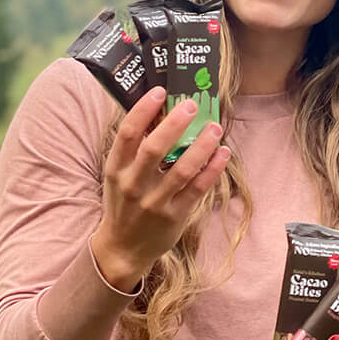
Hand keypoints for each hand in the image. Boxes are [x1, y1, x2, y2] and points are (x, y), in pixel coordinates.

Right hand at [92, 86, 230, 290]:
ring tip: (216, 127)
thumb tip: (160, 113)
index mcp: (116, 169)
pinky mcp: (175, 216)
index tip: (160, 91)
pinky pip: (198, 189)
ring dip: (202, 145)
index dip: (143, 110)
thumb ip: (134, 150)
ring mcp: (155, 202)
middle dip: (176, 124)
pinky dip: (212, 169)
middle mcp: (133, 185)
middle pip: (155, 148)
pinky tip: (223, 153)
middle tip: (192, 105)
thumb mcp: (118, 176)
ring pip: (182, 169)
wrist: (123, 248)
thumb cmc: (123, 203)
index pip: (128, 134)